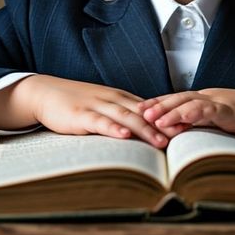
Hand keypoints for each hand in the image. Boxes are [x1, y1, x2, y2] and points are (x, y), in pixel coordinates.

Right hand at [0, 74, 168, 147]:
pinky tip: (123, 136)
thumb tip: (151, 130)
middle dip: (164, 125)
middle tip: (184, 138)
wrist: (44, 92)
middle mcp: (112, 99)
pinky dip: (112, 128)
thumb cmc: (75, 102)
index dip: (170, 118)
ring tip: (161, 142)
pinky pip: (99, 121)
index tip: (190, 129)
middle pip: (143, 112)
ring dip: (145, 129)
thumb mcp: (103, 105)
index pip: (150, 108)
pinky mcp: (80, 115)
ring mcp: (96, 106)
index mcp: (120, 97)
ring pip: (125, 117)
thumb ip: (124, 115)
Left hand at [139, 86, 234, 138]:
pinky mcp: (233, 111)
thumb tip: (182, 134)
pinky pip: (212, 111)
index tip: (136, 110)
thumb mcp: (222, 120)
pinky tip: (185, 118)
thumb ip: (204, 123)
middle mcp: (209, 97)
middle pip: (177, 98)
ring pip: (190, 103)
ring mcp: (221, 103)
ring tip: (153, 119)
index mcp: (205, 99)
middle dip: (156, 105)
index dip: (156, 104)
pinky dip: (196, 114)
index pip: (176, 100)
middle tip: (136, 113)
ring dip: (170, 110)